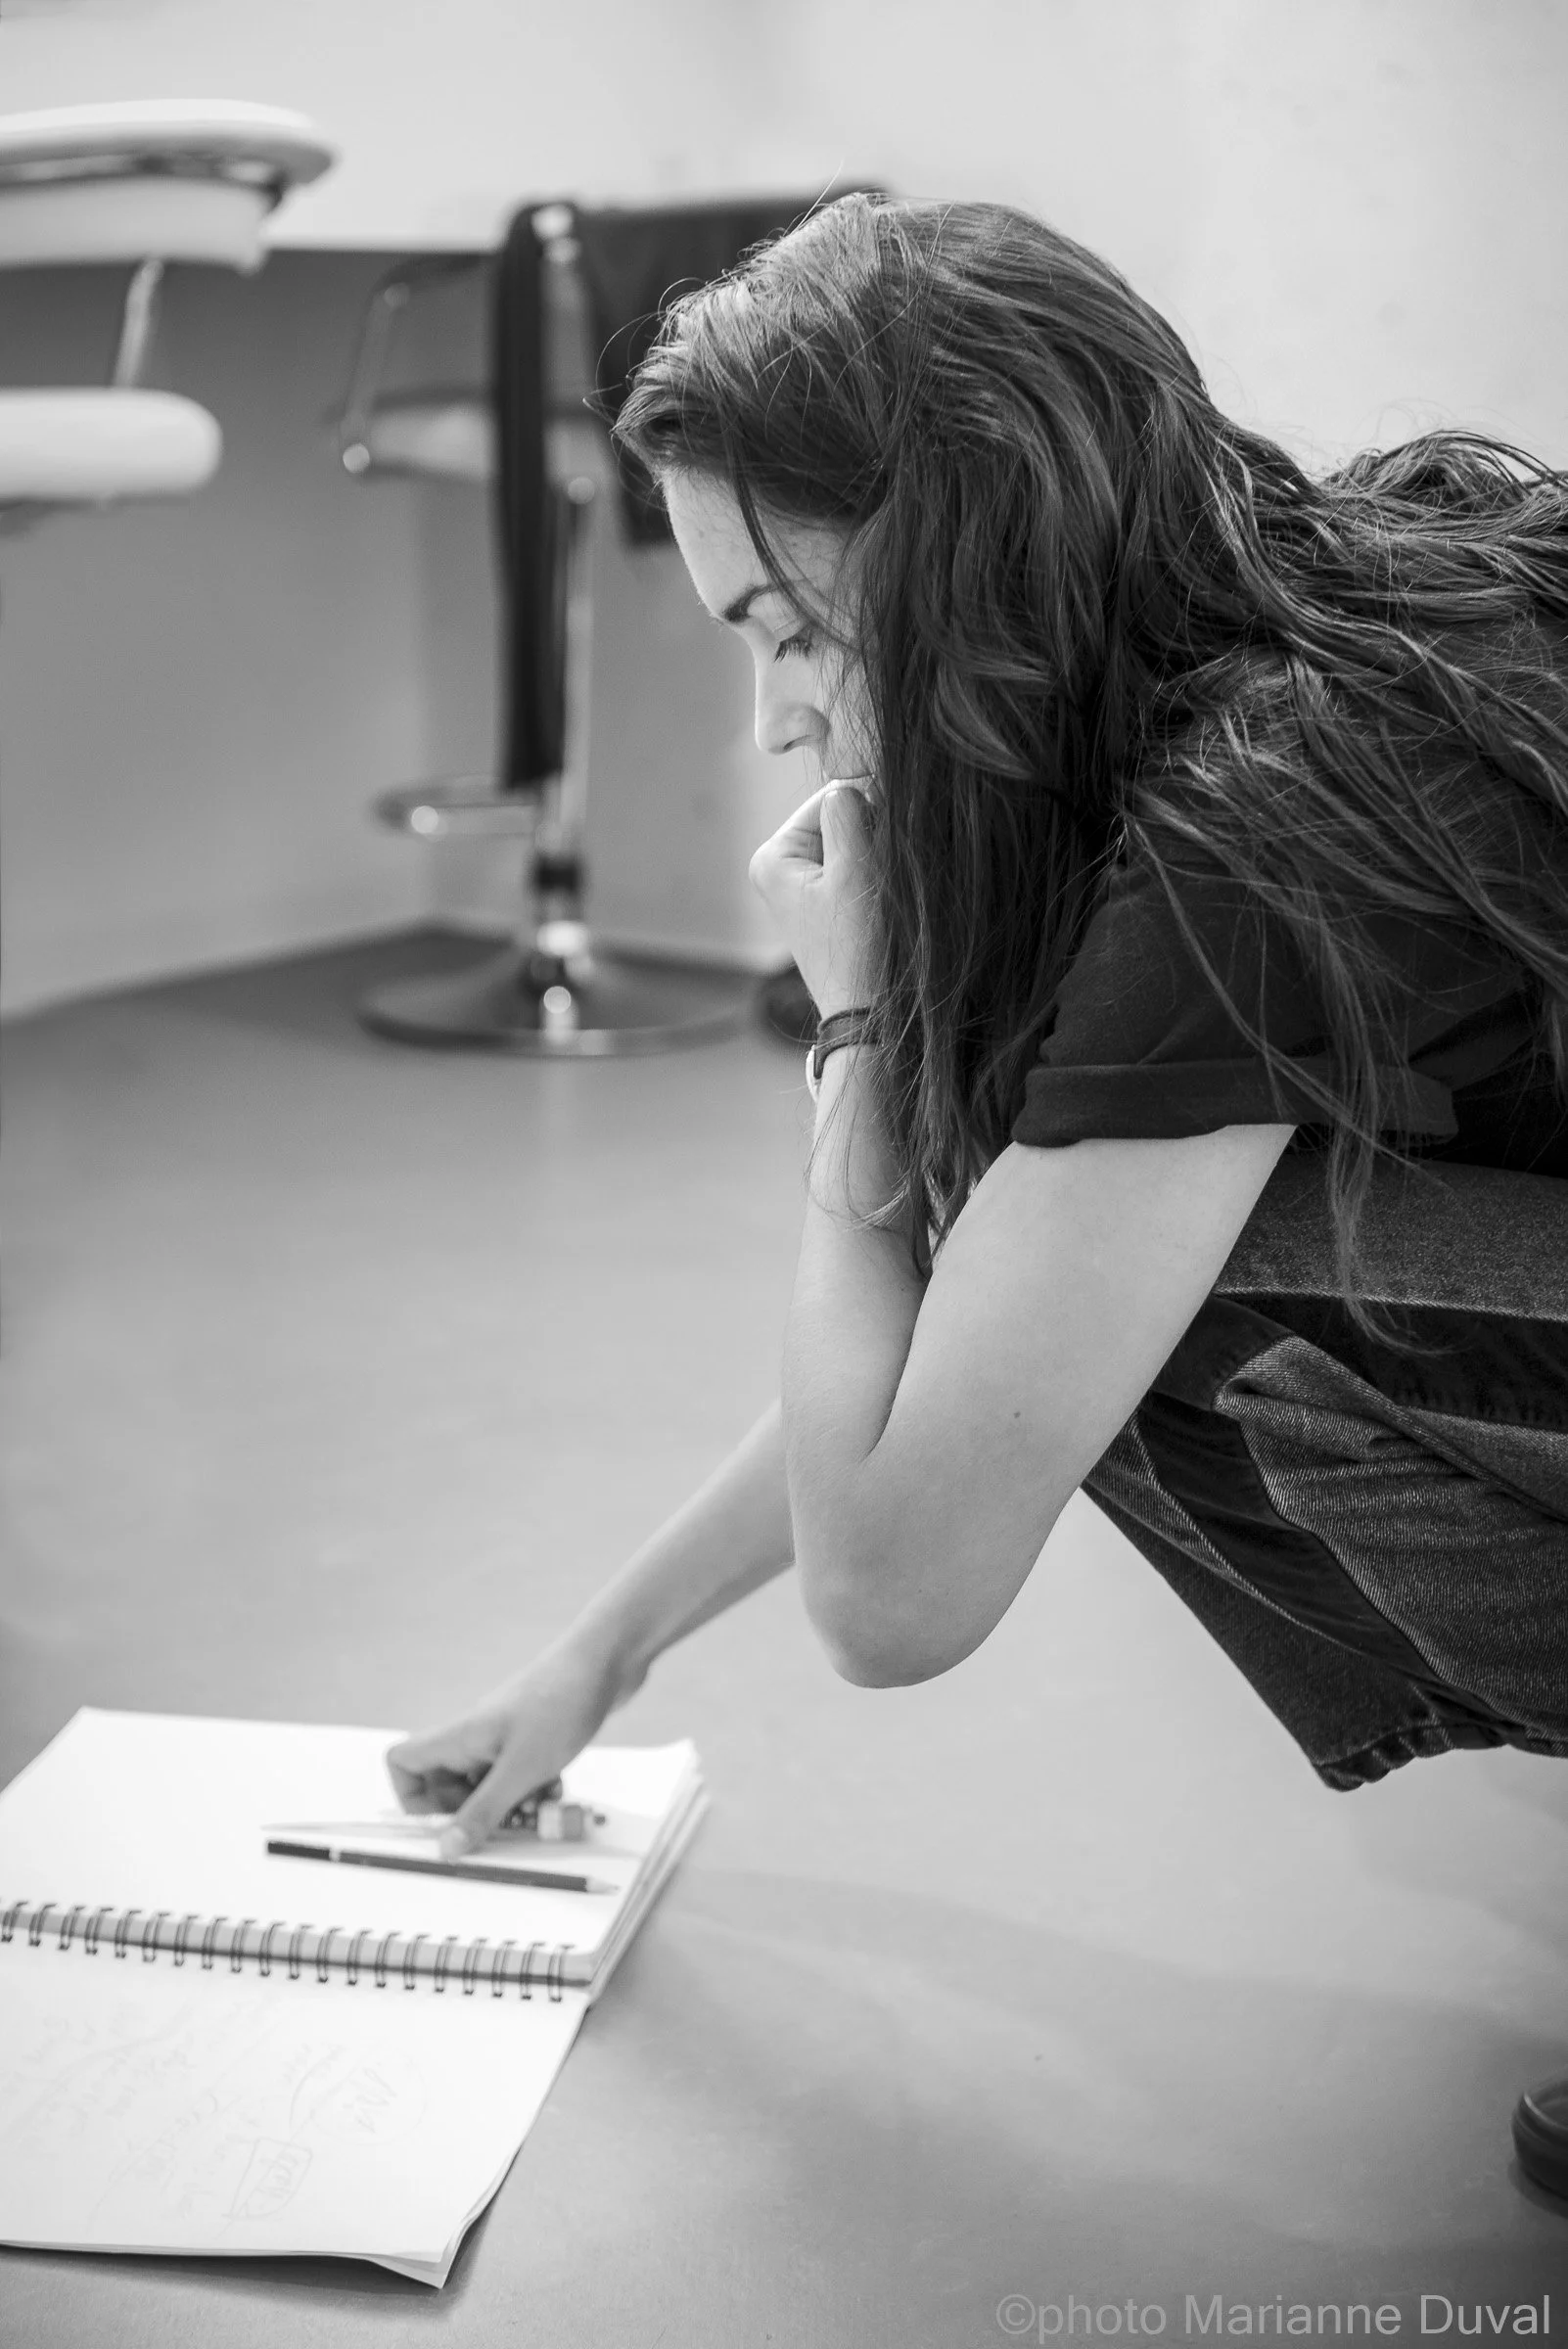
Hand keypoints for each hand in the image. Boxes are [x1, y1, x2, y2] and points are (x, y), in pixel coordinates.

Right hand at [386, 1631, 643, 1857]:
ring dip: (510, 1807)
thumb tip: (445, 1849)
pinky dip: (533, 1792)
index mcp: (458, 1737)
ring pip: (487, 1787)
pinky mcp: (530, 1741)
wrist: (607, 1662)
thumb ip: (482, 1811)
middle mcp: (473, 1737)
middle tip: (505, 1827)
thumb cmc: (560, 1705)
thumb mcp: (521, 1770)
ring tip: (541, 1808)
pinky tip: (558, 1789)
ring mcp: (502, 1738)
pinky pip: (517, 1778)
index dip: (412, 1800)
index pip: (402, 1763)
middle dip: (475, 1815)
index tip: (447, 1824)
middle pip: (446, 1787)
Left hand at [748, 782, 876, 1019]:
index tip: (889, 838)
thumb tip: (851, 781)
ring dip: (877, 856)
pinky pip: (855, 870)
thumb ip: (849, 814)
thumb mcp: (855, 870)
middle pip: (839, 820)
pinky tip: (884, 901)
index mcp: (772, 857)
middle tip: (886, 871)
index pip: (829, 798)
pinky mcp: (823, 907)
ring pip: (853, 844)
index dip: (868, 806)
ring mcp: (801, 889)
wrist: (868, 1014)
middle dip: (872, 835)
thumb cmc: (860, 949)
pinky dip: (875, 877)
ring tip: (885, 891)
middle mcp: (778, 869)